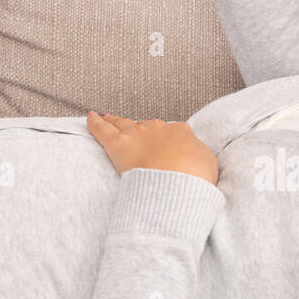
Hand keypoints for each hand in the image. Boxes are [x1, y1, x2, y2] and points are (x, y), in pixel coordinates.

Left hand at [86, 111, 218, 184]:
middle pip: (147, 127)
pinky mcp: (118, 144)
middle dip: (142, 132)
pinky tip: (90, 117)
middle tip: (138, 138)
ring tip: (107, 117)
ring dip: (115, 120)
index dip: (168, 141)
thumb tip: (196, 162)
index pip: (173, 133)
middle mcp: (158, 129)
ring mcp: (137, 134)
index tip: (167, 147)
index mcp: (181, 133)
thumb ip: (199, 159)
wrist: (179, 181)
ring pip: (122, 123)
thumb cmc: (195, 177)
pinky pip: (102, 129)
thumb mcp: (208, 166)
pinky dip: (94, 122)